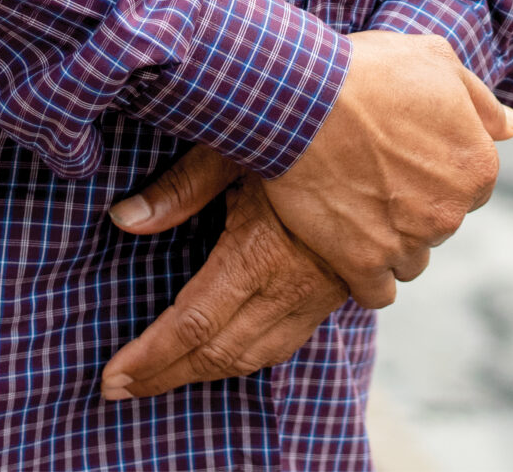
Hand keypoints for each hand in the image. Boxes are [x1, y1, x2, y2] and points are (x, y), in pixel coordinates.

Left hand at [102, 150, 347, 401]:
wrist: (400, 131)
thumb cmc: (312, 126)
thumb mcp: (241, 145)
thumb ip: (183, 186)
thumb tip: (123, 218)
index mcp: (262, 250)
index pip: (193, 324)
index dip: (150, 357)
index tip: (112, 376)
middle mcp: (293, 283)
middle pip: (219, 352)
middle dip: (166, 375)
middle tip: (120, 387)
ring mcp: (323, 291)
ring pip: (256, 355)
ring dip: (207, 371)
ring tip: (165, 375)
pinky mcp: (345, 287)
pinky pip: (290, 340)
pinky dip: (251, 356)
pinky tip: (233, 349)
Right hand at [259, 31, 512, 308]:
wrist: (305, 99)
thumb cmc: (372, 71)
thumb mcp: (439, 62)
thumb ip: (482, 104)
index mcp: (476, 166)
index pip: (473, 184)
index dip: (442, 167)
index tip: (410, 151)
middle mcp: (450, 212)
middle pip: (442, 221)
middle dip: (418, 203)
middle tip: (379, 171)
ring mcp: (407, 242)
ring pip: (412, 259)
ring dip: (394, 241)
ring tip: (360, 204)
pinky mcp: (363, 264)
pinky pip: (378, 292)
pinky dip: (367, 276)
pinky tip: (351, 247)